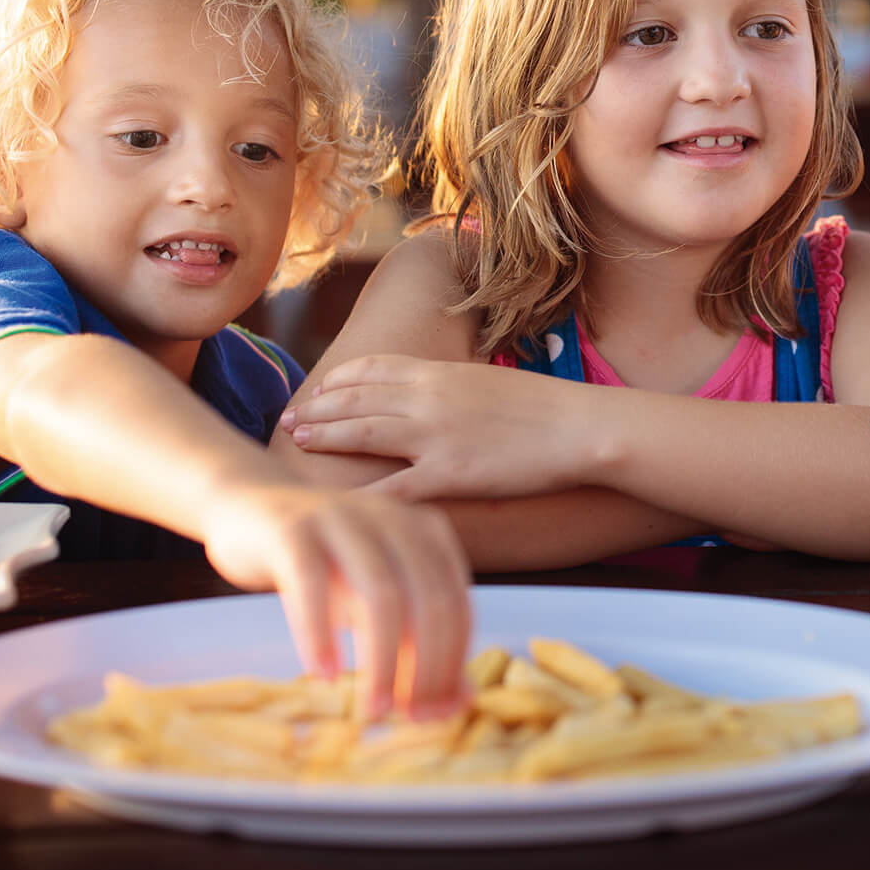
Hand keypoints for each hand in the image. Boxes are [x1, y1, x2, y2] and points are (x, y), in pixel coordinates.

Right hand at [199, 484, 471, 720]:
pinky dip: (321, 636)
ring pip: (380, 595)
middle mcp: (393, 518)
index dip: (451, 663)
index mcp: (425, 532)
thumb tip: (458, 703)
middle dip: (425, 668)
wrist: (250, 507)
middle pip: (428, 601)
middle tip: (409, 717)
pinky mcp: (292, 530)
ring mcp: (343, 518)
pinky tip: (324, 675)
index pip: (456, 604)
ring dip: (381, 661)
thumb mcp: (376, 599)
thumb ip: (418, 643)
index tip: (435, 712)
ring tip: (373, 708)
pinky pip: (312, 586)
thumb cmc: (325, 563)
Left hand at [279, 355, 601, 501]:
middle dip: (318, 406)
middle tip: (288, 417)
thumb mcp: (492, 382)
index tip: (319, 388)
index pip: (374, 368)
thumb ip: (455, 389)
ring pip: (362, 432)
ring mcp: (435, 436)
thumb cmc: (548, 407)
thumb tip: (438, 397)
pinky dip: (362, 494)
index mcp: (441, 373)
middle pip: (356, 397)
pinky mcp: (449, 474)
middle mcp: (428, 398)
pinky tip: (339, 502)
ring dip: (325, 436)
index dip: (340, 379)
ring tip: (299, 440)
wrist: (581, 426)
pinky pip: (394, 487)